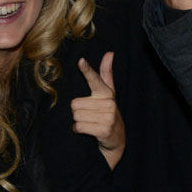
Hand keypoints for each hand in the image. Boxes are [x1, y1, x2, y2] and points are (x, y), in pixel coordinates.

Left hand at [72, 53, 124, 170]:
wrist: (117, 138)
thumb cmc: (107, 112)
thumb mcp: (108, 93)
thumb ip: (106, 73)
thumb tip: (109, 53)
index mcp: (106, 92)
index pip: (95, 79)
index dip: (87, 70)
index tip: (81, 61)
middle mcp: (108, 103)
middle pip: (75, 103)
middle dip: (78, 111)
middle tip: (90, 115)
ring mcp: (108, 116)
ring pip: (76, 115)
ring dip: (78, 121)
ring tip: (90, 123)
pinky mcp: (104, 129)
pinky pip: (79, 126)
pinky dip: (79, 130)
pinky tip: (89, 131)